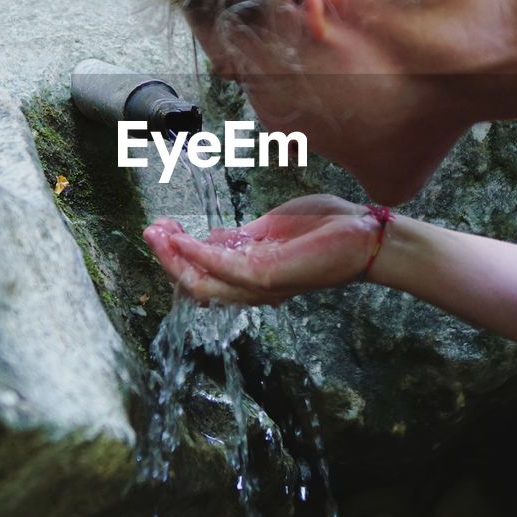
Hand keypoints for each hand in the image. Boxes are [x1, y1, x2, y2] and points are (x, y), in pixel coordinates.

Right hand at [142, 194, 387, 304]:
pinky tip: (181, 236)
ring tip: (157, 233)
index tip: (161, 229)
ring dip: (174, 257)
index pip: (203, 275)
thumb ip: (241, 238)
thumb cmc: (326, 230)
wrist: (365, 236)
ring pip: (201, 284)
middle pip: (195, 285)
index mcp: (251, 274)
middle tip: (150, 231)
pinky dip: (197, 253)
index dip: (176, 255)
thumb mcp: (272, 231)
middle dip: (167, 259)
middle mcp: (251, 287)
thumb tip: (212, 237)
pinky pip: (222, 268)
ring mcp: (258, 285)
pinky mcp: (267, 275)